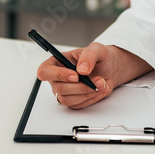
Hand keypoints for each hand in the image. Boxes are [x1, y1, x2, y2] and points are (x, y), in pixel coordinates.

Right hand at [35, 42, 149, 109]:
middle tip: (98, 79)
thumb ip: (89, 55)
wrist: (110, 70)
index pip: (44, 71)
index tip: (76, 75)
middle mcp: (57, 78)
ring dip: (87, 93)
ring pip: (67, 99)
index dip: (57, 75)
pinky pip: (78, 104)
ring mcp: (64, 91)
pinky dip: (91, 98)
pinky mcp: (73, 101)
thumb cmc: (100, 58)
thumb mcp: (97, 49)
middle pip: (58, 88)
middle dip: (81, 86)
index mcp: (57, 61)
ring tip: (102, 83)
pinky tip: (100, 89)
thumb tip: (81, 69)